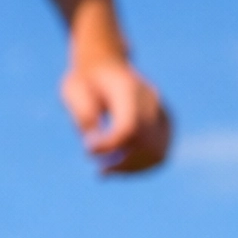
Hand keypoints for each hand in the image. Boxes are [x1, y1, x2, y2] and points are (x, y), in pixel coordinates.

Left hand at [61, 53, 172, 175]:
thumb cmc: (86, 80)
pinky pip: (159, 154)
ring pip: (157, 153)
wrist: (105, 66)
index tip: (88, 150)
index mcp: (128, 88)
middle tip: (100, 170)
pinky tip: (120, 168)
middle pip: (146, 143)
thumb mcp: (73, 90)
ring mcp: (160, 111)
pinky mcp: (164, 123)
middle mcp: (150, 99)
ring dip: (132, 170)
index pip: (129, 127)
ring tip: (108, 171)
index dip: (110, 146)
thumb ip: (83, 114)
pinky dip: (140, 167)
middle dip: (121, 164)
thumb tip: (95, 142)